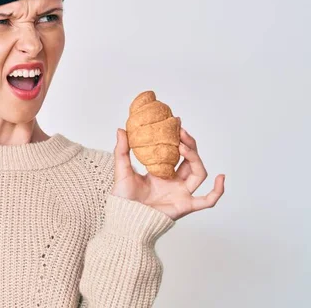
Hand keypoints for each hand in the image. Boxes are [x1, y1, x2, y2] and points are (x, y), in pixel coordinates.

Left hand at [110, 119, 224, 220]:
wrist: (124, 219)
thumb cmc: (122, 198)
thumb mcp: (121, 170)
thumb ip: (122, 150)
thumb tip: (121, 129)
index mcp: (160, 172)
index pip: (176, 152)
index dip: (179, 138)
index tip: (177, 124)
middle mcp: (173, 182)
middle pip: (190, 160)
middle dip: (189, 144)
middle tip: (180, 132)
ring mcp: (181, 193)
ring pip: (199, 173)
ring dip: (196, 158)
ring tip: (184, 147)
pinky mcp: (185, 205)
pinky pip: (207, 200)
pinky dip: (218, 191)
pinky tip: (221, 177)